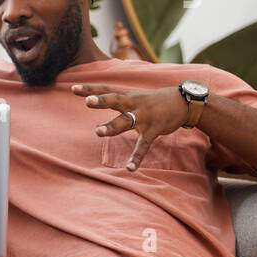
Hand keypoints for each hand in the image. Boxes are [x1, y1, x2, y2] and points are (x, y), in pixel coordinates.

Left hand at [72, 83, 189, 170]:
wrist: (183, 103)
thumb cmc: (152, 101)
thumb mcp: (133, 98)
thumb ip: (113, 107)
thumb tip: (94, 118)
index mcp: (127, 95)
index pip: (106, 89)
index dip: (90, 89)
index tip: (73, 88)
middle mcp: (134, 104)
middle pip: (115, 100)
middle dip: (102, 101)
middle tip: (88, 101)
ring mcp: (144, 117)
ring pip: (126, 121)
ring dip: (112, 126)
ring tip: (98, 132)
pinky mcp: (153, 130)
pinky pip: (143, 145)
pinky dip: (137, 156)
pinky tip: (130, 168)